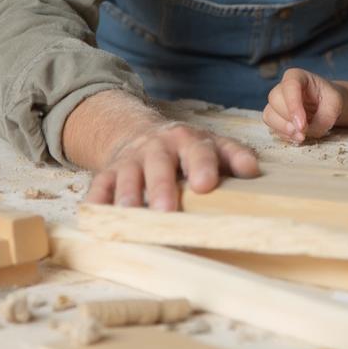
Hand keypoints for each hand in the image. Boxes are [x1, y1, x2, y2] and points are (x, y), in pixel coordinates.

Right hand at [84, 121, 259, 209]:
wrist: (138, 132)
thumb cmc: (185, 148)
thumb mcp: (212, 145)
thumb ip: (233, 156)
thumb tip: (254, 171)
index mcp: (189, 140)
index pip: (198, 151)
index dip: (202, 165)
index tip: (205, 184)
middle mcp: (158, 147)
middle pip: (160, 165)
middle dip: (162, 186)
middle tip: (166, 209)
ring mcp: (131, 160)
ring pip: (127, 176)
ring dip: (128, 195)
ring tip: (129, 214)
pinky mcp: (107, 173)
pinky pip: (98, 187)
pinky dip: (95, 201)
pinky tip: (94, 215)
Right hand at [263, 68, 344, 143]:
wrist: (326, 107)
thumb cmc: (330, 100)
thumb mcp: (334, 105)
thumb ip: (323, 119)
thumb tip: (304, 132)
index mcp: (297, 76)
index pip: (290, 86)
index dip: (293, 106)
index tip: (301, 125)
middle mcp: (282, 87)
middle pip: (275, 99)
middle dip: (289, 119)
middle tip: (304, 132)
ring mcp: (276, 102)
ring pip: (269, 114)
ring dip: (284, 129)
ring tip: (301, 136)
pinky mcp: (274, 117)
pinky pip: (272, 127)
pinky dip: (284, 135)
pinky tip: (297, 137)